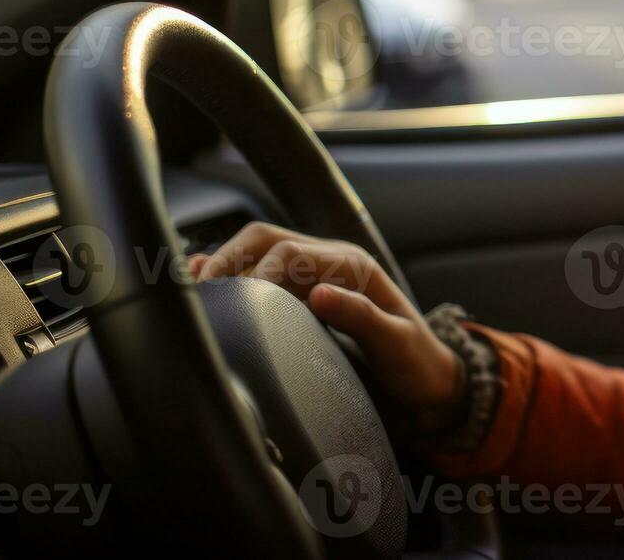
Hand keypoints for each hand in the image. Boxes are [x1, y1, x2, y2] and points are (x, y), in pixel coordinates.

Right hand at [189, 221, 464, 434]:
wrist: (429, 383)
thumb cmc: (417, 364)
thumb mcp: (397, 343)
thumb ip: (362, 317)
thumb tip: (320, 295)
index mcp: (352, 266)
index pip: (287, 253)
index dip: (255, 274)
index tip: (234, 305)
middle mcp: (329, 263)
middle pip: (264, 240)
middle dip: (227, 258)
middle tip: (198, 291)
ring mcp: (314, 277)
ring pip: (256, 255)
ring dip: (224, 266)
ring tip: (193, 289)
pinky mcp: (302, 297)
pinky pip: (260, 278)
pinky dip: (232, 279)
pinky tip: (207, 289)